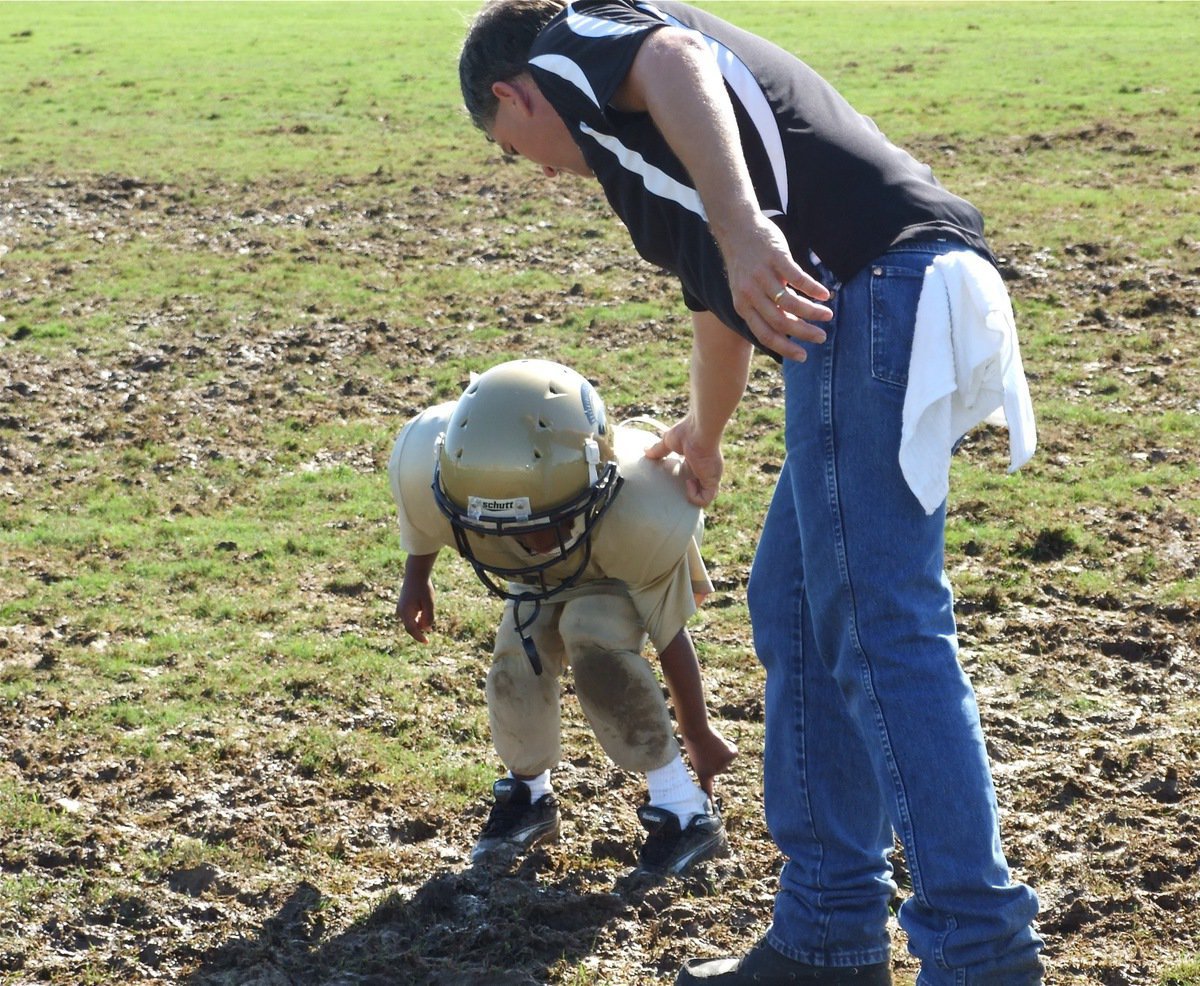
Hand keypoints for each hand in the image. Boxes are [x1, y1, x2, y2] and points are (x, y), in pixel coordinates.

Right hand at [395, 578, 434, 642]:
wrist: (415, 573)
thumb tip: (427, 629)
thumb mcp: (429, 602)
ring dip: (420, 620)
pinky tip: (424, 610)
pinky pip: (411, 616)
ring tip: (427, 608)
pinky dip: (418, 616)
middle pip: (412, 626)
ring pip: (412, 621)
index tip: (427, 642)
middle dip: (421, 627)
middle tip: (430, 620)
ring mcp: (401, 608)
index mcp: (405, 612)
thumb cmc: (423, 588)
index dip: (419, 637)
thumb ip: (429, 616)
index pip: (411, 630)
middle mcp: (400, 612)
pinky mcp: (403, 605)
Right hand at [644, 416, 723, 507]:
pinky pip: (706, 499)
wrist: (699, 430)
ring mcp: (710, 477)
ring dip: (693, 495)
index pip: (696, 478)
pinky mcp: (711, 481)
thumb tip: (645, 452)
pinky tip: (688, 483)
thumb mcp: (668, 442)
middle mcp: (706, 471)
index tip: (676, 480)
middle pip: (702, 490)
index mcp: (698, 462)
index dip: (688, 483)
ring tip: (685, 484)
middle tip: (679, 489)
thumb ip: (658, 449)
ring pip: (706, 497)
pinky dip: (694, 496)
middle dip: (691, 492)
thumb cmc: (687, 432)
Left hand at [682, 726, 737, 796]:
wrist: (696, 731)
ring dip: (721, 748)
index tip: (712, 805)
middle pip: (720, 764)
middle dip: (716, 755)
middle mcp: (715, 773)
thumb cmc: (693, 739)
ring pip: (727, 756)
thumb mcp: (697, 755)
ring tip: (710, 743)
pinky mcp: (730, 756)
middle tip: (706, 747)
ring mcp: (723, 765)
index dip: (711, 797)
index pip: (707, 789)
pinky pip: (733, 751)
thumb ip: (706, 762)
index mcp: (703, 774)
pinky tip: (721, 742)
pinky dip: (730, 745)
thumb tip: (713, 758)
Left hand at [718, 214, 832, 360]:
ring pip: (790, 303)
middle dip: (803, 333)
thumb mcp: (748, 290)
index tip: (803, 356)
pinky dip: (813, 289)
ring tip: (827, 315)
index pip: (764, 334)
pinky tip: (825, 294)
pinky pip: (798, 278)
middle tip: (821, 337)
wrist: (738, 229)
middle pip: (780, 322)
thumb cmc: (747, 263)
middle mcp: (751, 293)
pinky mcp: (775, 258)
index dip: (785, 347)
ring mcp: (763, 275)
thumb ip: (765, 307)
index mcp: (743, 306)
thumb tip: (789, 325)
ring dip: (812, 312)